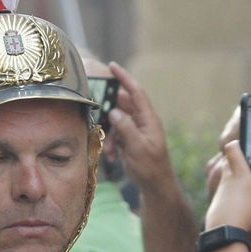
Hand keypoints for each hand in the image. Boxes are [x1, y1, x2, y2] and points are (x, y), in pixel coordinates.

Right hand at [105, 62, 176, 189]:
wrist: (154, 185)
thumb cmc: (150, 167)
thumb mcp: (138, 148)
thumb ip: (126, 128)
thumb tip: (114, 112)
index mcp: (148, 119)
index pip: (136, 92)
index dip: (124, 78)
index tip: (112, 66)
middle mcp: (142, 121)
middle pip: (122, 105)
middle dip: (109, 109)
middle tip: (96, 107)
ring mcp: (135, 130)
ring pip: (116, 121)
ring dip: (109, 133)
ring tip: (110, 149)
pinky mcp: (129, 139)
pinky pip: (116, 134)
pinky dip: (111, 143)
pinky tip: (112, 156)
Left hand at [203, 141, 250, 232]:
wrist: (224, 229)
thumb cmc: (245, 211)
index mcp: (240, 173)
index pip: (232, 149)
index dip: (235, 144)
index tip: (240, 142)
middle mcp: (228, 178)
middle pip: (227, 162)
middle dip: (234, 160)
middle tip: (246, 164)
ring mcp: (220, 189)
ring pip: (225, 177)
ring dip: (232, 177)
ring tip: (245, 184)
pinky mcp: (216, 200)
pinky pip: (223, 191)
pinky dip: (229, 192)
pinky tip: (237, 200)